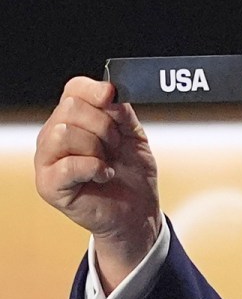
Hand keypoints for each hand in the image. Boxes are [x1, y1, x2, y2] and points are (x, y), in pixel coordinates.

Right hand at [35, 77, 160, 291]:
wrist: (137, 209)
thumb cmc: (131, 170)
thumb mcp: (133, 134)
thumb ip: (121, 112)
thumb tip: (110, 92)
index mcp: (74, 118)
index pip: (73, 89)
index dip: (93, 89)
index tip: (112, 97)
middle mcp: (54, 135)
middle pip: (70, 108)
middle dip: (103, 125)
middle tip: (115, 145)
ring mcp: (47, 160)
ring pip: (64, 133)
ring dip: (97, 147)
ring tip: (107, 161)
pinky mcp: (49, 185)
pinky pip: (68, 165)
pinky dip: (94, 168)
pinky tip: (104, 175)